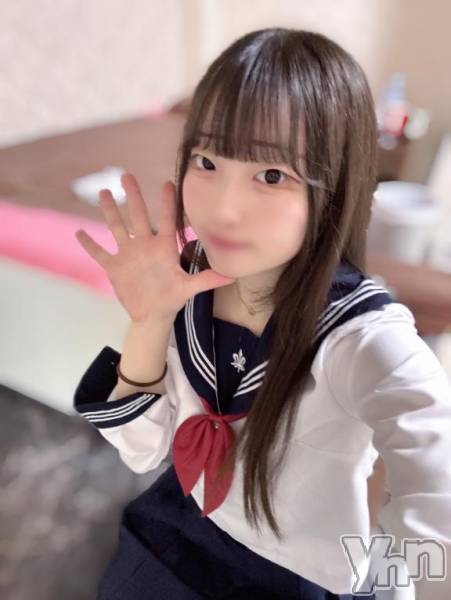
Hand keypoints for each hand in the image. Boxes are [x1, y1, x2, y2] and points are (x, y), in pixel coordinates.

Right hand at [75, 172, 235, 322]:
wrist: (152, 315)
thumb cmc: (171, 298)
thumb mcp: (189, 288)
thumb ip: (208, 279)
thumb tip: (233, 274)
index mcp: (163, 248)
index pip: (166, 221)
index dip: (167, 203)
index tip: (168, 183)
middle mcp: (144, 245)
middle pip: (137, 216)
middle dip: (132, 196)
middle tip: (127, 175)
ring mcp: (127, 254)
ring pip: (116, 228)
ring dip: (109, 211)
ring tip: (104, 193)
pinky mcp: (114, 267)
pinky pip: (99, 253)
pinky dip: (89, 245)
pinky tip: (79, 233)